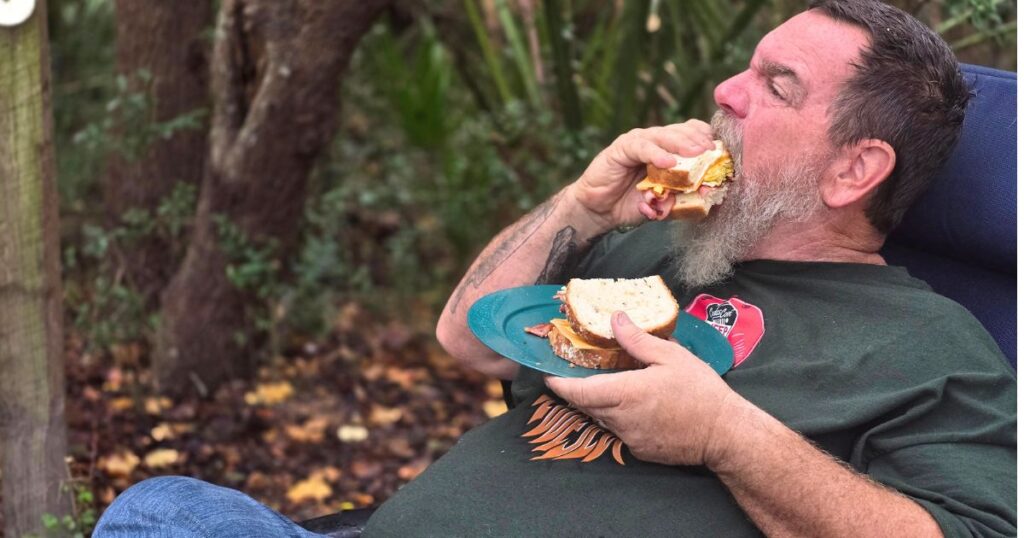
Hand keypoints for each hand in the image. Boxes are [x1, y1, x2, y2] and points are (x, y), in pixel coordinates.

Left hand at [545, 311, 738, 466]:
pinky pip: (619, 431)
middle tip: (575, 373)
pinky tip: (634, 406)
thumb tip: (614, 319)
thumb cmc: (700, 391)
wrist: (725, 433)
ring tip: (609, 385)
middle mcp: (621, 420)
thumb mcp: (671, 356)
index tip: (548, 375)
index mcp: (626, 394)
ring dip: (600, 403)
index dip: (559, 384)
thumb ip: (637, 340)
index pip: (579, 392)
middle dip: (577, 391)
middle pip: (587, 405)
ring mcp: (630, 439)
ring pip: (602, 419)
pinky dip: (619, 418)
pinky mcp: (640, 451)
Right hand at [570, 120, 714, 228]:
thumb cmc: (632, 203)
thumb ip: (682, 196)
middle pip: (682, 131)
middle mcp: (655, 141)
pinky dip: (655, 154)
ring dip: (682, 144)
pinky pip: (641, 147)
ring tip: (697, 153)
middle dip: (700, 140)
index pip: (693, 135)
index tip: (723, 153)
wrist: (600, 210)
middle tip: (713, 151)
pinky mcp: (621, 148)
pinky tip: (667, 162)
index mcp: (668, 149)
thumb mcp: (664, 201)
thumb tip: (706, 195)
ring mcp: (638, 142)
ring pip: (664, 136)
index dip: (708, 141)